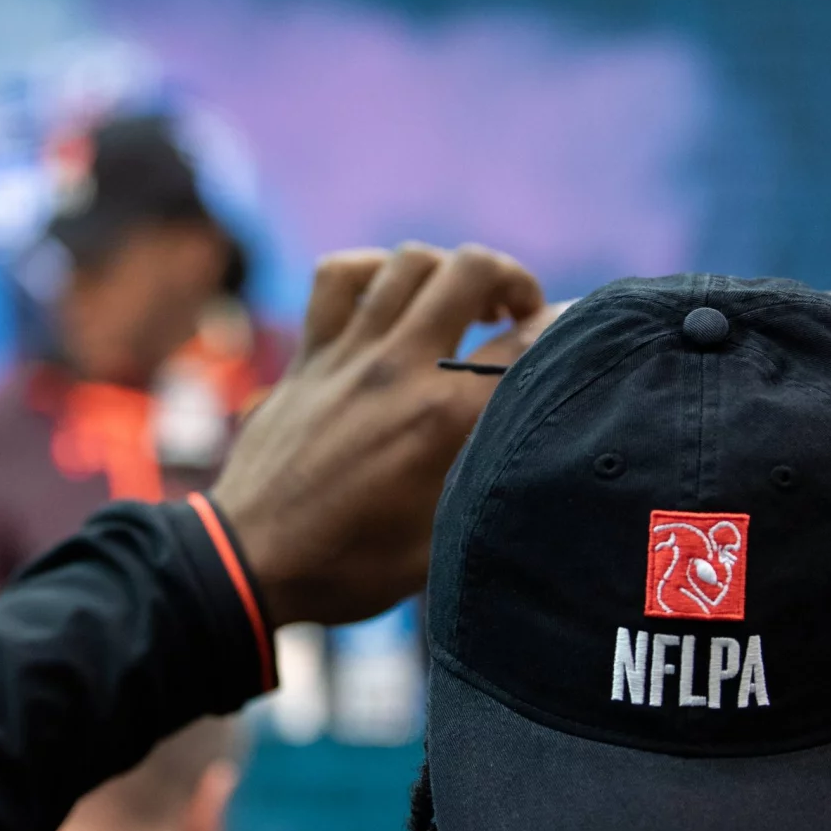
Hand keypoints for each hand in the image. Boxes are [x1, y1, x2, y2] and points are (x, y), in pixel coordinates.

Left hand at [214, 243, 544, 625]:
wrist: (251, 563)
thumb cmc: (351, 568)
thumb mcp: (442, 541)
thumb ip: (488, 484)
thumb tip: (531, 452)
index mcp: (444, 419)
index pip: (527, 345)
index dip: (565, 333)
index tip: (579, 339)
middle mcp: (400, 369)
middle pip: (474, 271)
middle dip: (513, 280)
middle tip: (518, 315)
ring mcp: (349, 355)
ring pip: (411, 263)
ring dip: (448, 271)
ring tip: (461, 302)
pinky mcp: (309, 355)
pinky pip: (339, 276)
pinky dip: (371, 270)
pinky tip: (388, 294)